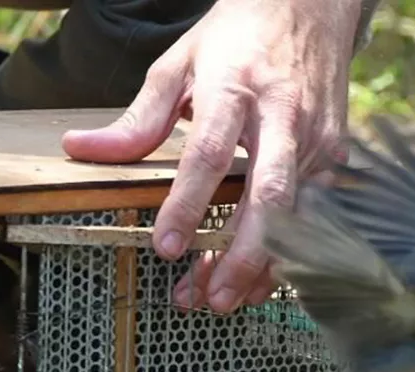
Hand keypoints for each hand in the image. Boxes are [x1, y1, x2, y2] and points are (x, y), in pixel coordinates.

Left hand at [61, 0, 362, 312]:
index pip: (209, 155)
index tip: (164, 248)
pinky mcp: (335, 152)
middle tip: (209, 297)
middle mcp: (282, 115)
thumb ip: (137, 118)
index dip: (187, 205)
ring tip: (224, 299)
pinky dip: (287, 252)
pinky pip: (314, 214)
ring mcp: (315, 136)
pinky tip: (259, 279)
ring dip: (262, 265)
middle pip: (267, 196)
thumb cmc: (236, 38)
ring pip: (295, 215)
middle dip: (240, 254)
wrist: (309, 6)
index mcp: (235, 88)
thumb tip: (80, 149)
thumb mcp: (178, 64)